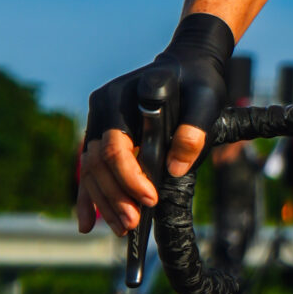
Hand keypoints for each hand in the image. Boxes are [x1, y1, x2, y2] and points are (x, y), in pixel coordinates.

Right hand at [77, 12, 232, 238]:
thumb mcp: (205, 100)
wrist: (187, 64)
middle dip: (116, 197)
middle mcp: (102, 108)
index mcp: (122, 97)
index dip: (130, 176)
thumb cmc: (197, 81)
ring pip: (91, 169)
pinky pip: (89, 169)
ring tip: (123, 229)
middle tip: (133, 224)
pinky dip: (88, 196)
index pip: (116, 145)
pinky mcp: (101, 134)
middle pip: (98, 162)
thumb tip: (175, 169)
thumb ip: (193, 131)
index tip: (150, 199)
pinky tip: (88, 223)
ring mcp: (98, 121)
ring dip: (104, 202)